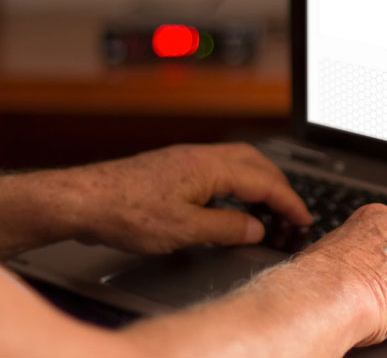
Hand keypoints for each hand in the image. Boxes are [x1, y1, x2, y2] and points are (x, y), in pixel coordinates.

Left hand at [69, 143, 311, 253]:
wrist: (82, 199)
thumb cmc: (125, 211)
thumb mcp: (184, 230)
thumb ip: (226, 229)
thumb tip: (256, 228)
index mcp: (210, 166)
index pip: (264, 181)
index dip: (289, 202)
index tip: (304, 219)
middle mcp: (201, 156)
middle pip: (256, 163)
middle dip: (280, 186)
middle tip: (293, 212)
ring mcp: (186, 160)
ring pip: (238, 162)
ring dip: (260, 182)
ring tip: (269, 206)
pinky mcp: (173, 168)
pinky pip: (220, 168)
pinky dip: (238, 182)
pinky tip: (231, 202)